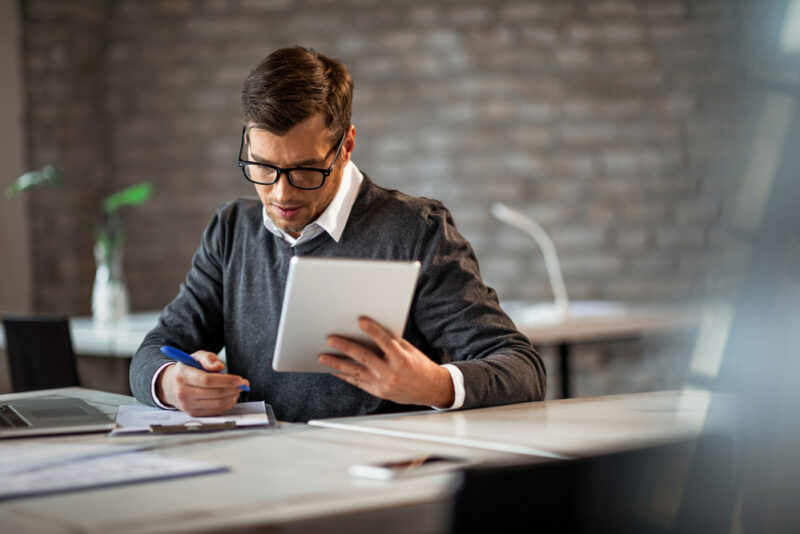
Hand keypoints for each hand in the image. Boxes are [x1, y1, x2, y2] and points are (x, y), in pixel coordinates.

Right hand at [156, 351, 248, 416]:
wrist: (170, 385)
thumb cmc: (188, 369)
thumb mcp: (196, 357)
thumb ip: (208, 358)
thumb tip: (219, 366)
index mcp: (183, 376)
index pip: (206, 380)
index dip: (225, 380)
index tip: (239, 379)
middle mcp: (183, 392)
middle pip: (214, 393)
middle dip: (232, 389)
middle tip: (243, 384)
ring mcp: (187, 405)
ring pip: (216, 404)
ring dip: (231, 397)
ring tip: (237, 390)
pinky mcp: (193, 413)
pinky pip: (214, 412)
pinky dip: (226, 405)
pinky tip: (231, 397)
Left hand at [319, 317, 454, 407]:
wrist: (429, 389)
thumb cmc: (419, 366)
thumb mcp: (409, 350)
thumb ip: (392, 342)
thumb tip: (372, 330)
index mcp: (402, 360)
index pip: (385, 342)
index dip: (373, 331)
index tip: (361, 321)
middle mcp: (391, 373)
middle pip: (365, 358)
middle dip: (346, 348)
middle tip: (331, 339)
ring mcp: (383, 384)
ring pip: (356, 372)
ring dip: (337, 364)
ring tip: (323, 357)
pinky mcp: (377, 391)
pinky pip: (357, 382)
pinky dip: (344, 375)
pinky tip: (334, 369)